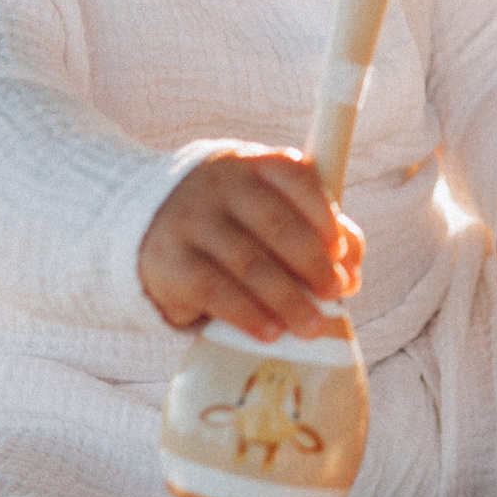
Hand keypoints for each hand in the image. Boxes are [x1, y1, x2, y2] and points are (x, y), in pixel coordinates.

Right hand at [138, 147, 363, 340]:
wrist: (144, 223)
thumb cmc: (230, 218)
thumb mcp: (267, 207)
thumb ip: (315, 228)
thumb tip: (352, 272)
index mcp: (253, 164)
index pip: (296, 179)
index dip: (324, 215)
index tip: (342, 251)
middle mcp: (220, 186)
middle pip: (276, 224)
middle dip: (312, 263)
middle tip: (336, 293)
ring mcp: (191, 223)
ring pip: (249, 263)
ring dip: (287, 299)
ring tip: (312, 325)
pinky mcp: (170, 263)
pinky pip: (216, 291)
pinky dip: (249, 315)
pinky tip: (270, 332)